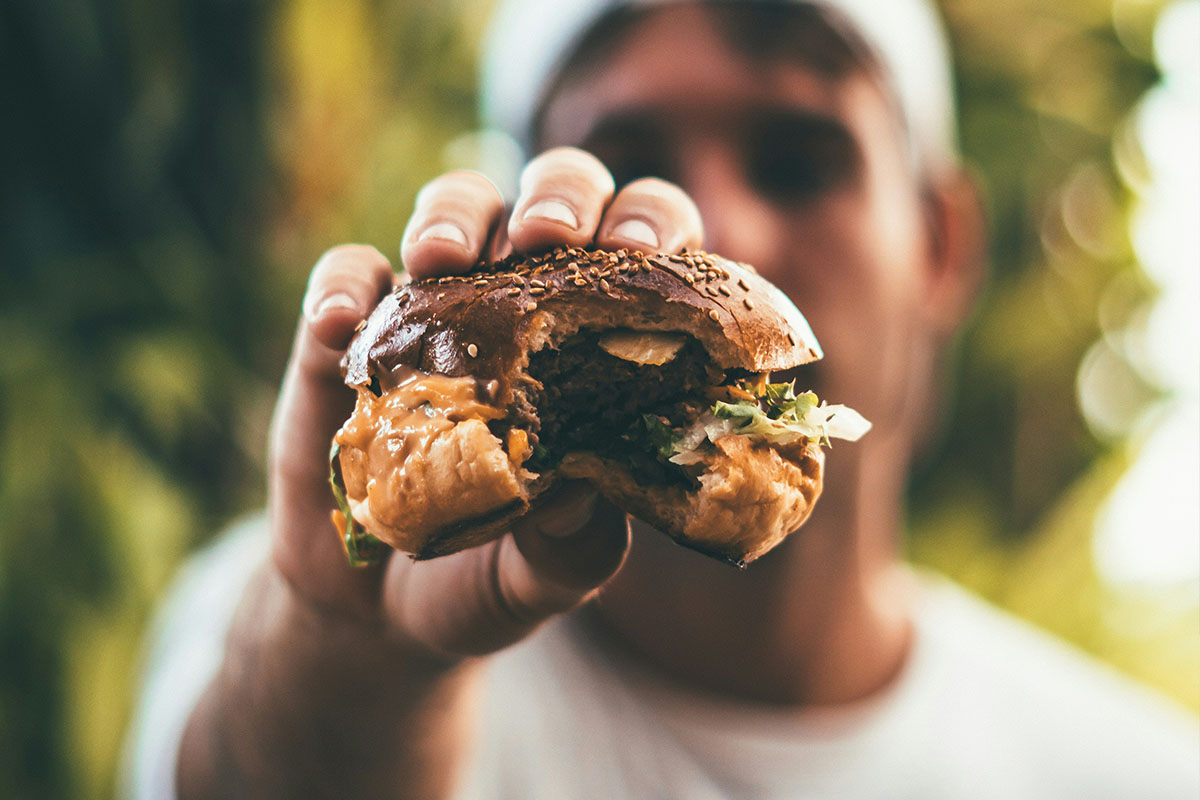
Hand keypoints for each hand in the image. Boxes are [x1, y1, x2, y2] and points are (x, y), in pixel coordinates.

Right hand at [178, 148, 703, 797]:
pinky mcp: (352, 334)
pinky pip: (346, 277)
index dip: (654, 226)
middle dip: (558, 194)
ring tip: (440, 258)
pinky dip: (342, 288)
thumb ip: (574, 542)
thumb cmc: (493, 576)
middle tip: (546, 236)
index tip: (641, 248)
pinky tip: (342, 325)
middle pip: (557, 197)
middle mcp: (528, 304)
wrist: (379, 613)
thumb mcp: (549, 574)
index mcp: (603, 341)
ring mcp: (437, 310)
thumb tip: (578, 488)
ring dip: (454, 214)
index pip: (648, 251)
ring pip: (456, 208)